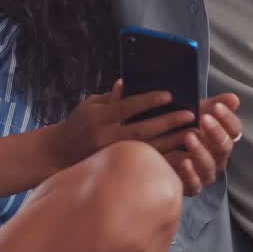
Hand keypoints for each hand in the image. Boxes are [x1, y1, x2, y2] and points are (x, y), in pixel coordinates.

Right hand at [49, 80, 195, 167]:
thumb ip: (111, 97)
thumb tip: (128, 83)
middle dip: (168, 122)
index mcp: (98, 118)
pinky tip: (181, 153)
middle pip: (142, 130)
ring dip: (172, 142)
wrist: (60, 154)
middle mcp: (104, 138)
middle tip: (190, 115)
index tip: (170, 95)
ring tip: (192, 134)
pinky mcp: (116, 169)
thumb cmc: (78, 124)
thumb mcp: (90, 105)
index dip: (149, 100)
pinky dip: (164, 159)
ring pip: (147, 149)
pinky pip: (144, 164)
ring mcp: (111, 156)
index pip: (128, 107)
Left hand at [150, 94, 241, 195]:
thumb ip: (214, 105)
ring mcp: (205, 174)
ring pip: (209, 165)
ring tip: (189, 136)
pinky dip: (190, 173)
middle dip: (216, 132)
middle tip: (204, 118)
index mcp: (222, 139)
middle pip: (225, 147)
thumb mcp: (196, 113)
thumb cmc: (181, 129)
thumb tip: (234, 98)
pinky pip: (194, 184)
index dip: (227, 119)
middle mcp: (218, 158)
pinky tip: (183, 161)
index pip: (234, 130)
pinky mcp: (191, 187)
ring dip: (201, 150)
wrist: (159, 151)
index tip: (216, 106)